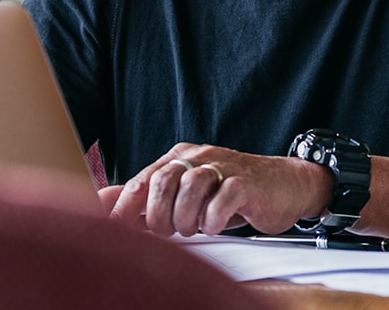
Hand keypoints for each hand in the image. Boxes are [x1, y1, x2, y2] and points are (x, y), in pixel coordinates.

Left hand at [102, 142, 333, 236]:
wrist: (284, 184)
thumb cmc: (232, 191)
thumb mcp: (186, 192)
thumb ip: (146, 195)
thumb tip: (104, 201)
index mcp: (178, 158)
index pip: (142, 179)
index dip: (127, 207)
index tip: (115, 230)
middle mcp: (197, 158)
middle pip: (163, 182)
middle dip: (160, 216)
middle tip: (170, 232)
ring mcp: (223, 167)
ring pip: (191, 187)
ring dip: (187, 218)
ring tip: (193, 228)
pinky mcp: (246, 182)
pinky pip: (223, 197)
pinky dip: (214, 217)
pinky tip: (214, 224)